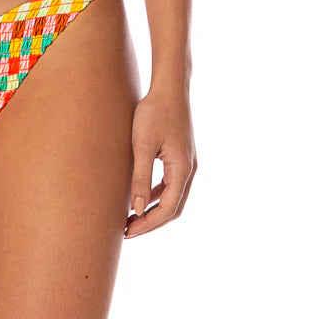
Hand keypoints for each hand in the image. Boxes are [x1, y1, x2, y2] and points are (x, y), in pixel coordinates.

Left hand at [123, 86, 196, 238]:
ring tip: (131, 218)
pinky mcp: (181, 155)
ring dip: (154, 209)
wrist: (169, 87)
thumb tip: (137, 210)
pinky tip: (140, 197)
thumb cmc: (154, 113)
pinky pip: (170, 184)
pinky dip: (156, 195)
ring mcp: (187, 163)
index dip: (148, 224)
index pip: (167, 209)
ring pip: (173, 197)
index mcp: (182, 170)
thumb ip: (140, 178)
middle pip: (173, 208)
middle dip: (151, 222)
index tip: (128, 232)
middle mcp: (189, 170)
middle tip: (128, 231)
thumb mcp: (142, 145)